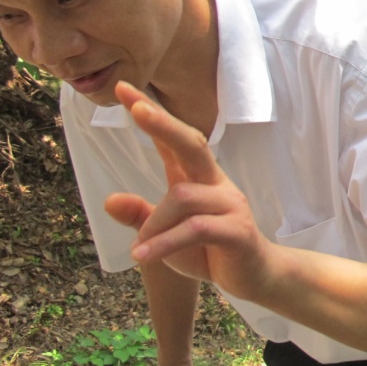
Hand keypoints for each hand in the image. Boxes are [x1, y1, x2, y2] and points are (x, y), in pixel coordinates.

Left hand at [103, 83, 275, 301]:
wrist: (256, 277)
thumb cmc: (211, 251)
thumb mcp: (166, 235)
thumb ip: (141, 216)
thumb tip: (109, 199)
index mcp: (199, 179)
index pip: (174, 140)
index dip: (151, 114)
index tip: (123, 89)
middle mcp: (216, 183)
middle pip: (191, 143)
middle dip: (163, 124)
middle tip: (136, 108)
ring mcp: (230, 204)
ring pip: (181, 197)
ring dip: (152, 225)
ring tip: (140, 249)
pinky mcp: (237, 230)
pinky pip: (195, 228)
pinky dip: (165, 242)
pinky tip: (143, 255)